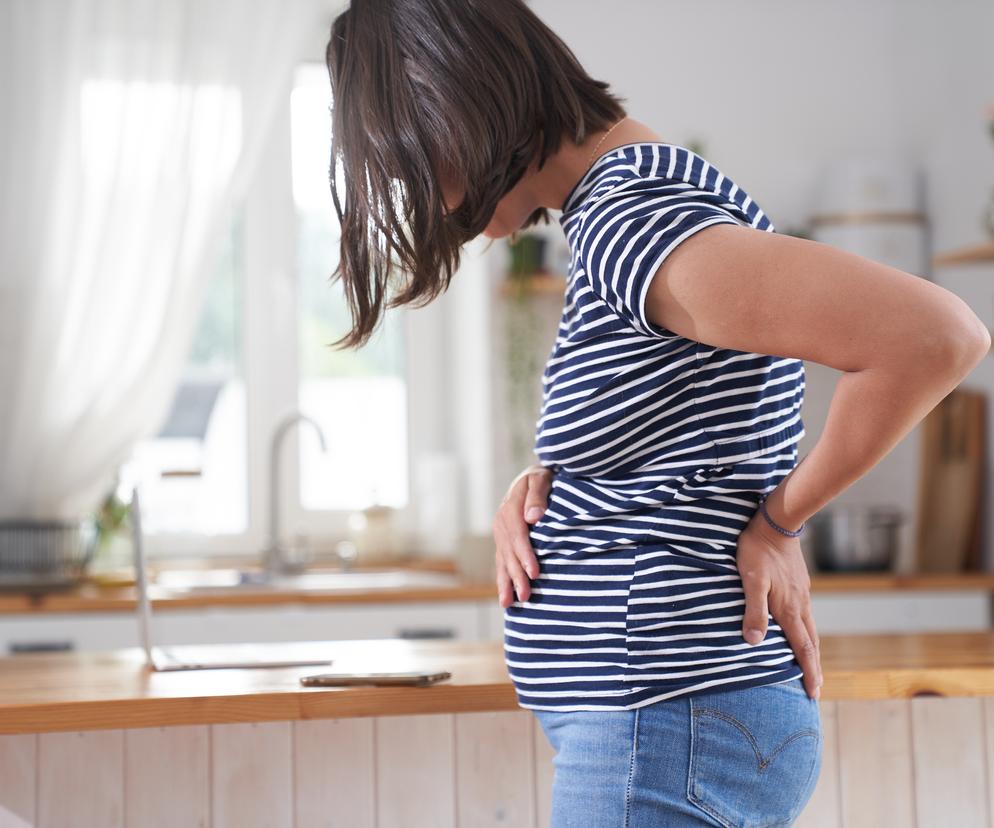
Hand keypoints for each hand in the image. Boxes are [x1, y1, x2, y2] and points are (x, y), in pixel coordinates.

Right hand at [492, 463, 553, 608]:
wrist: (529, 476)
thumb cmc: (540, 477)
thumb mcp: (540, 479)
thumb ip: (537, 496)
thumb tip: (533, 518)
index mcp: (511, 508)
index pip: (518, 536)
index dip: (526, 555)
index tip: (535, 572)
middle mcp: (501, 522)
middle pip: (509, 553)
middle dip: (517, 576)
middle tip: (526, 596)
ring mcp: (499, 532)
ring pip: (502, 560)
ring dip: (506, 582)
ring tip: (509, 604)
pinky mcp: (502, 540)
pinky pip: (500, 561)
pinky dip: (502, 578)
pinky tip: (505, 596)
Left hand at [736, 510, 822, 699]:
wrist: (777, 523)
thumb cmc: (758, 551)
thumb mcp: (751, 580)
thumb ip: (754, 611)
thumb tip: (755, 642)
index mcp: (789, 608)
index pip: (803, 648)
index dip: (808, 672)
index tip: (814, 694)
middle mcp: (800, 604)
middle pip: (811, 642)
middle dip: (813, 667)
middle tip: (815, 689)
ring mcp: (802, 593)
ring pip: (810, 628)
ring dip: (810, 650)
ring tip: (809, 664)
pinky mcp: (799, 583)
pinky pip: (805, 614)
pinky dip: (805, 631)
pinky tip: (797, 628)